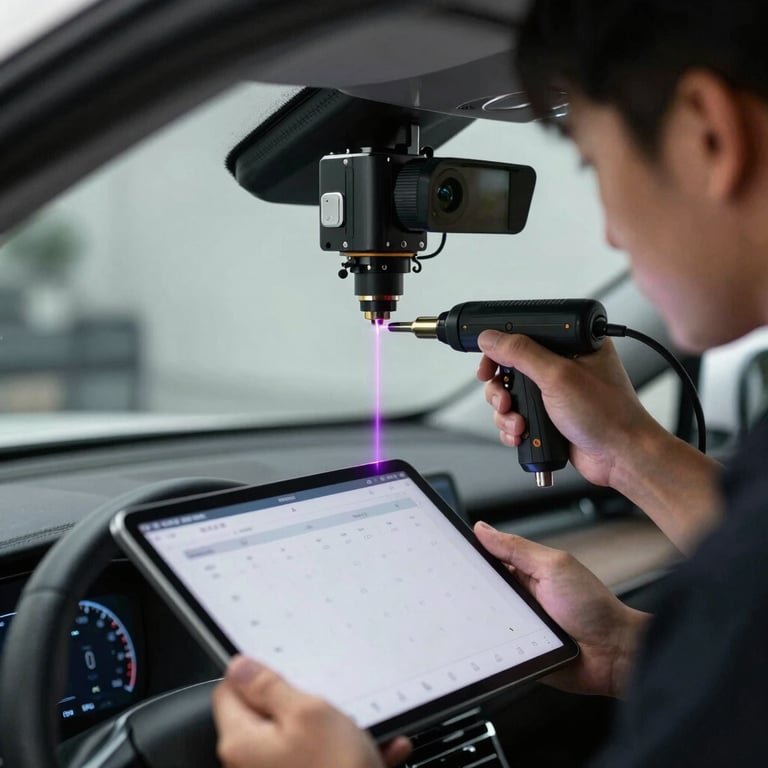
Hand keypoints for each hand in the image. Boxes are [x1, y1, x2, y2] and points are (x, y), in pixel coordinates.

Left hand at [212, 656, 411, 767]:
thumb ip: (268, 686)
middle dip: (299, 704)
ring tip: (360, 732)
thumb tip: (239, 667)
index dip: (257, 675)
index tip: (286, 674)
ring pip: (299, 740)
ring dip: (332, 731)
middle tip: (326, 703)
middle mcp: (249, 766)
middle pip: (264, 716)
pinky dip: (344, 754)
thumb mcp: (308, 712)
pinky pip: (320, 762)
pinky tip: (376, 753)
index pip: (229, 691)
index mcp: (241, 742)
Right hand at [474, 522, 648, 697]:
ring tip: (477, 616)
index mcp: (524, 571)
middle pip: (479, 590)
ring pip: (481, 619)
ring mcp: (515, 625)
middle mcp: (517, 597)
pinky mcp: (515, 652)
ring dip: (477, 619)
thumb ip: (518, 548)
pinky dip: (487, 644)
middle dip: (467, 590)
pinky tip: (485, 641)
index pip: (486, 559)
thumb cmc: (594, 608)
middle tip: (457, 588)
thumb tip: (484, 529)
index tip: (449, 552)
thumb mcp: (554, 567)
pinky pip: (491, 646)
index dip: (468, 555)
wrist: (615, 654)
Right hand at [476, 331, 722, 553]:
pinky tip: (523, 434)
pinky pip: (516, 417)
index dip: (501, 348)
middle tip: (505, 398)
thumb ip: (522, 353)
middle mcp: (562, 366)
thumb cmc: (608, 414)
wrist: (621, 458)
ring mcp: (554, 393)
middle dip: (501, 388)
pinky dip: (513, 427)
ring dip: (506, 412)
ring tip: (519, 423)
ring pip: (510, 395)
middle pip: (510, 368)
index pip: (524, 335)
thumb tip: (491, 338)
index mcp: (572, 344)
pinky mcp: (548, 417)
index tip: (489, 363)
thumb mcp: (559, 376)